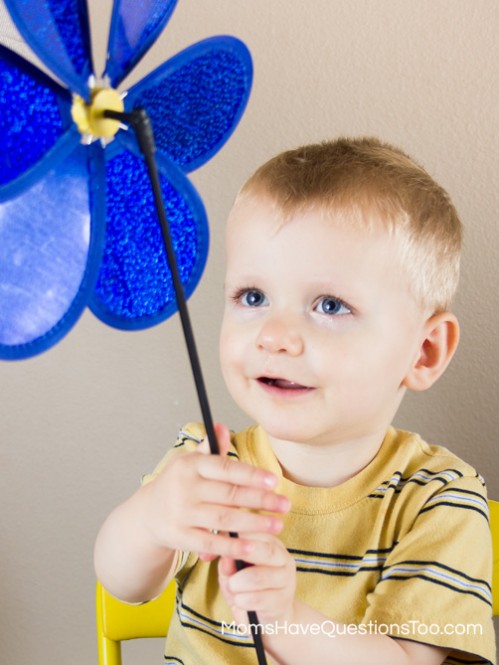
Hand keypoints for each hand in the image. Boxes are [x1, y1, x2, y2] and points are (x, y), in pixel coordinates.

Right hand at [143, 423, 290, 561]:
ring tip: (277, 525)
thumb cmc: (177, 484)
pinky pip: (210, 543)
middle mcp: (184, 488)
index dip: (251, 475)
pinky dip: (232, 546)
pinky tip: (252, 547)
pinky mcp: (179, 537)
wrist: (147, 514)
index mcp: (189, 465)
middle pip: (229, 495)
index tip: (274, 481)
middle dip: (261, 500)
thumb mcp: (189, 462)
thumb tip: (221, 426)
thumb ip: (209, 448)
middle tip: (285, 505)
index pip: (225, 468)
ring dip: (254, 524)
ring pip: (224, 519)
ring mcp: (181, 513)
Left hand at [218, 532, 296, 626]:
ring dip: (240, 583)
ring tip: (231, 586)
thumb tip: (224, 556)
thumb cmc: (246, 587)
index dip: (236, 534)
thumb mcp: (232, 571)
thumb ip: (227, 562)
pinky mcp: (283, 600)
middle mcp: (282, 557)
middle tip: (226, 560)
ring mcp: (286, 579)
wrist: (267, 616)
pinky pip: (261, 598)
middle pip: (266, 550)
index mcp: (270, 542)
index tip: (217, 539)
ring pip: (260, 576)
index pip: (256, 530)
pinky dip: (244, 600)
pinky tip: (238, 601)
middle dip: (243, 554)